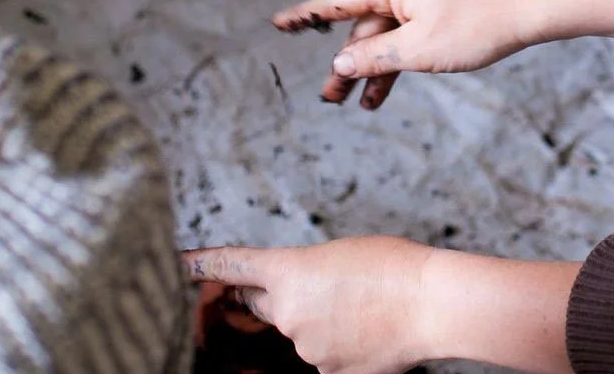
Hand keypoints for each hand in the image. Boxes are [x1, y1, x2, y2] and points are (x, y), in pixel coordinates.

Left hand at [185, 239, 579, 373]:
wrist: (430, 303)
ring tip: (365, 301)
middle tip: (311, 281)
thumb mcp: (344, 253)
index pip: (234, 266)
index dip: (205, 264)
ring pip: (301, 328)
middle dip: (277, 293)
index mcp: (290, 271)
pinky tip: (369, 327)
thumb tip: (304, 292)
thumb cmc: (395, 266)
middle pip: (267, 301)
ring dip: (321, 316)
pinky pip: (323, 352)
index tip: (183, 263)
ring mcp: (306, 347)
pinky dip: (339, 340)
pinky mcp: (327, 371)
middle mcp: (288, 312)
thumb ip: (312, 272)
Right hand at [275, 0, 538, 106]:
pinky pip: (413, 21)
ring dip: (378, 61)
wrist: (533, 6)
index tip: (278, 23)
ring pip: (390, 25)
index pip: (337, 1)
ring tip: (367, 102)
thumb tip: (341, 60)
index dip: (306, 16)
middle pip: (365, 21)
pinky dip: (403, 49)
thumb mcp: (419, 51)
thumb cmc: (479, 25)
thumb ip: (373, 57)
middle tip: (332, 97)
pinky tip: (395, 80)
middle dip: (350, 61)